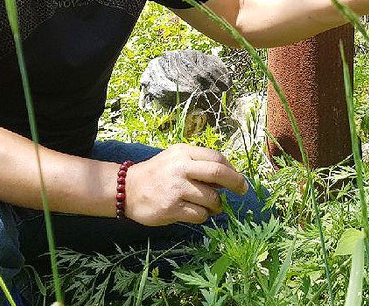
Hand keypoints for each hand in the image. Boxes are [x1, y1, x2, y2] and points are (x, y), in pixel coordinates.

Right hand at [123, 144, 247, 225]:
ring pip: (211, 198)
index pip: (216, 158)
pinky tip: (196, 212)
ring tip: (210, 206)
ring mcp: (176, 189)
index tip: (238, 178)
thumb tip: (229, 176)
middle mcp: (181, 168)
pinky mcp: (171, 208)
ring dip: (217, 205)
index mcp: (184, 153)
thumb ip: (198, 163)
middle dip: (235, 183)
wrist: (127, 189)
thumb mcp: (176, 159)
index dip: (232, 169)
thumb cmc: (157, 173)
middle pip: (218, 173)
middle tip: (242, 190)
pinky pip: (200, 215)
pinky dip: (204, 216)